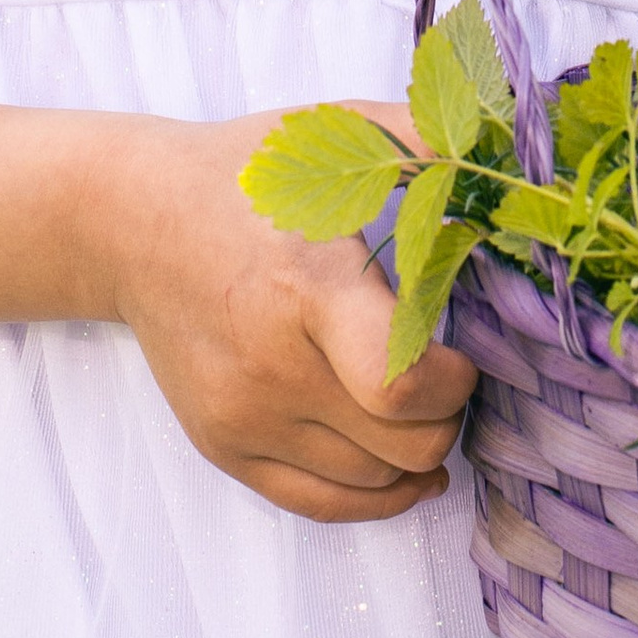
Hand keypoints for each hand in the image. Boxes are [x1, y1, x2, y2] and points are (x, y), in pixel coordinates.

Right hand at [105, 109, 476, 524]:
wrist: (131, 220)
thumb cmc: (243, 179)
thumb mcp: (332, 133)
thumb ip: (423, 141)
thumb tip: (506, 159)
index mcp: (306, 289)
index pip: (401, 388)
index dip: (454, 385)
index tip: (462, 353)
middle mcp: (271, 366)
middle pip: (402, 448)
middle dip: (447, 418)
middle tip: (448, 377)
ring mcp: (242, 415)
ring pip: (373, 483)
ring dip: (415, 454)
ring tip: (417, 404)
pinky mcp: (221, 445)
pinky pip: (320, 505)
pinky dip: (375, 495)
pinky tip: (400, 467)